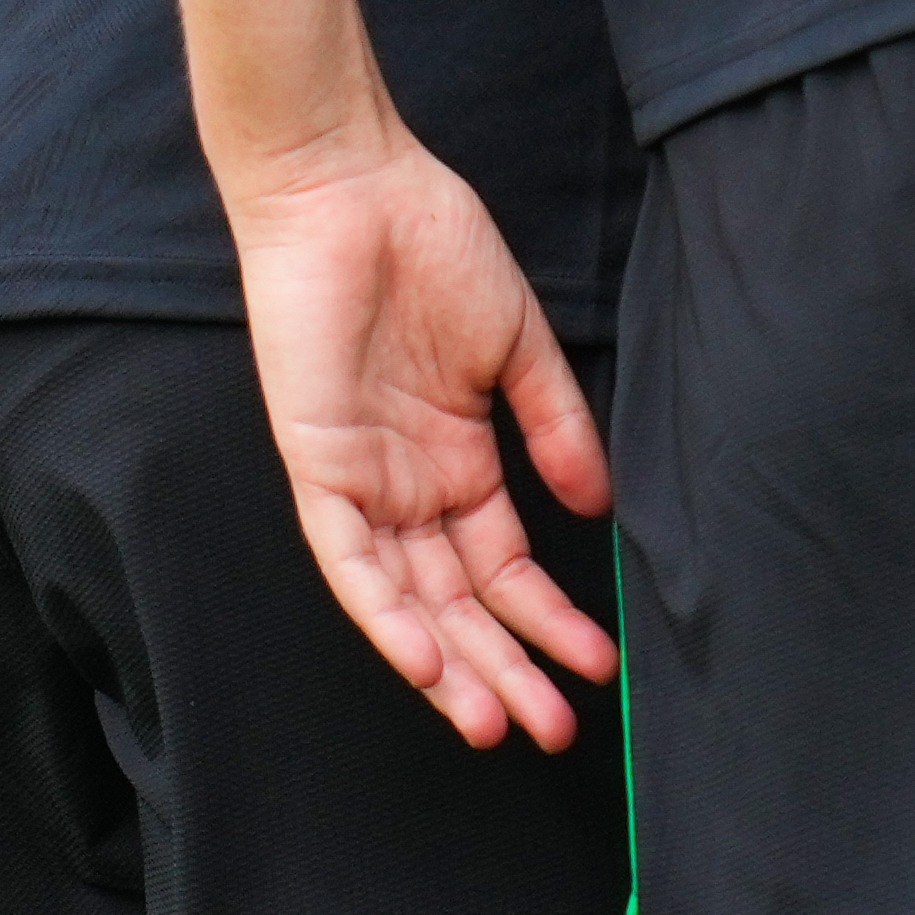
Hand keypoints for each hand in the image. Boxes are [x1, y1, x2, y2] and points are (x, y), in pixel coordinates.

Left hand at [223, 127, 620, 747]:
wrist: (353, 184)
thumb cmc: (432, 243)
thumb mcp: (516, 344)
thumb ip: (554, 427)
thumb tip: (598, 507)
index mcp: (454, 456)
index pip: (501, 565)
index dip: (545, 619)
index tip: (597, 664)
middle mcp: (405, 484)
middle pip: (457, 602)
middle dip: (505, 667)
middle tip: (553, 731)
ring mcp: (360, 478)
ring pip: (405, 600)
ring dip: (450, 663)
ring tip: (495, 722)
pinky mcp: (316, 463)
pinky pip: (346, 559)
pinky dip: (384, 612)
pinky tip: (425, 660)